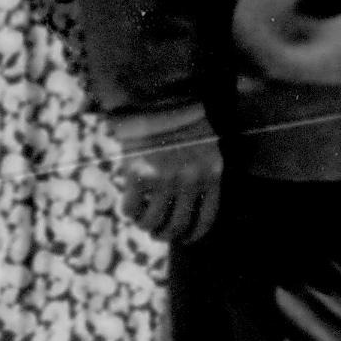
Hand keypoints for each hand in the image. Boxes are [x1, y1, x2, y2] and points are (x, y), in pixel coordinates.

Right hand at [118, 128, 226, 245]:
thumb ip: (203, 180)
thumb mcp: (208, 152)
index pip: (205, 219)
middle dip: (166, 234)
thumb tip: (191, 214)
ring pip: (152, 222)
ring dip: (147, 226)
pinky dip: (130, 212)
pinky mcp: (139, 175)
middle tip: (158, 233)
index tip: (185, 239)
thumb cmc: (186, 127)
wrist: (161, 101)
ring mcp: (164, 179)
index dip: (193, 235)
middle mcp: (189, 181)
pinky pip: (131, 208)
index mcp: (211, 176)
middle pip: (176, 226)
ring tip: (144, 222)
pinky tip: (131, 207)